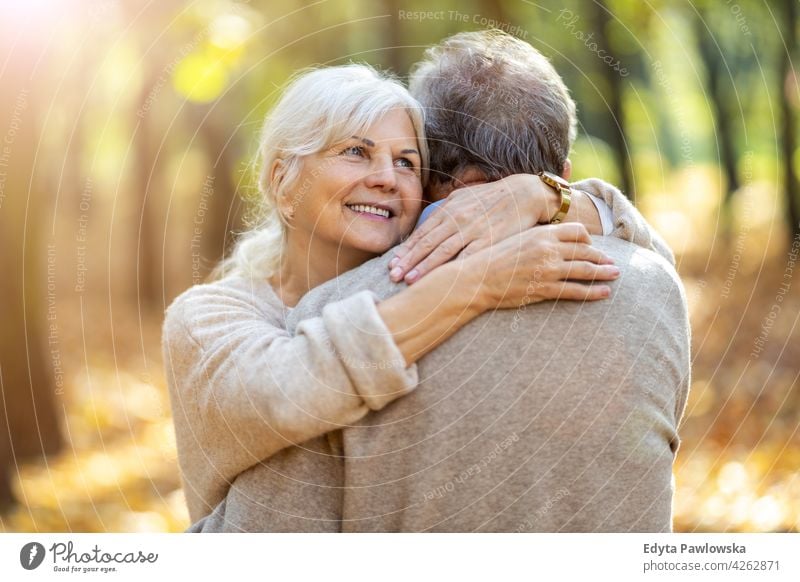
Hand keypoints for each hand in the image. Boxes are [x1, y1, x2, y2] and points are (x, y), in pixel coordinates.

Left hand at [389, 174, 562, 283]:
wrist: (525, 194)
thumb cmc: (494, 197)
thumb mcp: (466, 196)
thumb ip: (447, 209)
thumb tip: (428, 221)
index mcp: (450, 209)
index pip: (422, 232)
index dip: (406, 249)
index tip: (393, 262)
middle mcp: (457, 219)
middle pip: (427, 243)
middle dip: (408, 261)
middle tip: (392, 276)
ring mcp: (473, 230)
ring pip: (442, 251)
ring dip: (424, 267)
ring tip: (409, 280)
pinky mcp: (489, 240)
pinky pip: (467, 257)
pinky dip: (452, 269)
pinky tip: (442, 280)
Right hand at [467, 223, 617, 309]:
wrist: (477, 278)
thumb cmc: (492, 259)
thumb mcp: (516, 238)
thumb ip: (536, 238)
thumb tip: (549, 239)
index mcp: (542, 234)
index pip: (577, 232)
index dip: (588, 240)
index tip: (592, 247)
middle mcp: (549, 249)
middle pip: (585, 251)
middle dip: (602, 258)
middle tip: (613, 263)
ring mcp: (548, 269)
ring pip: (585, 270)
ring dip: (603, 273)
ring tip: (615, 275)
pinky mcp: (545, 289)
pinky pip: (575, 290)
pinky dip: (592, 293)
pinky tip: (603, 293)